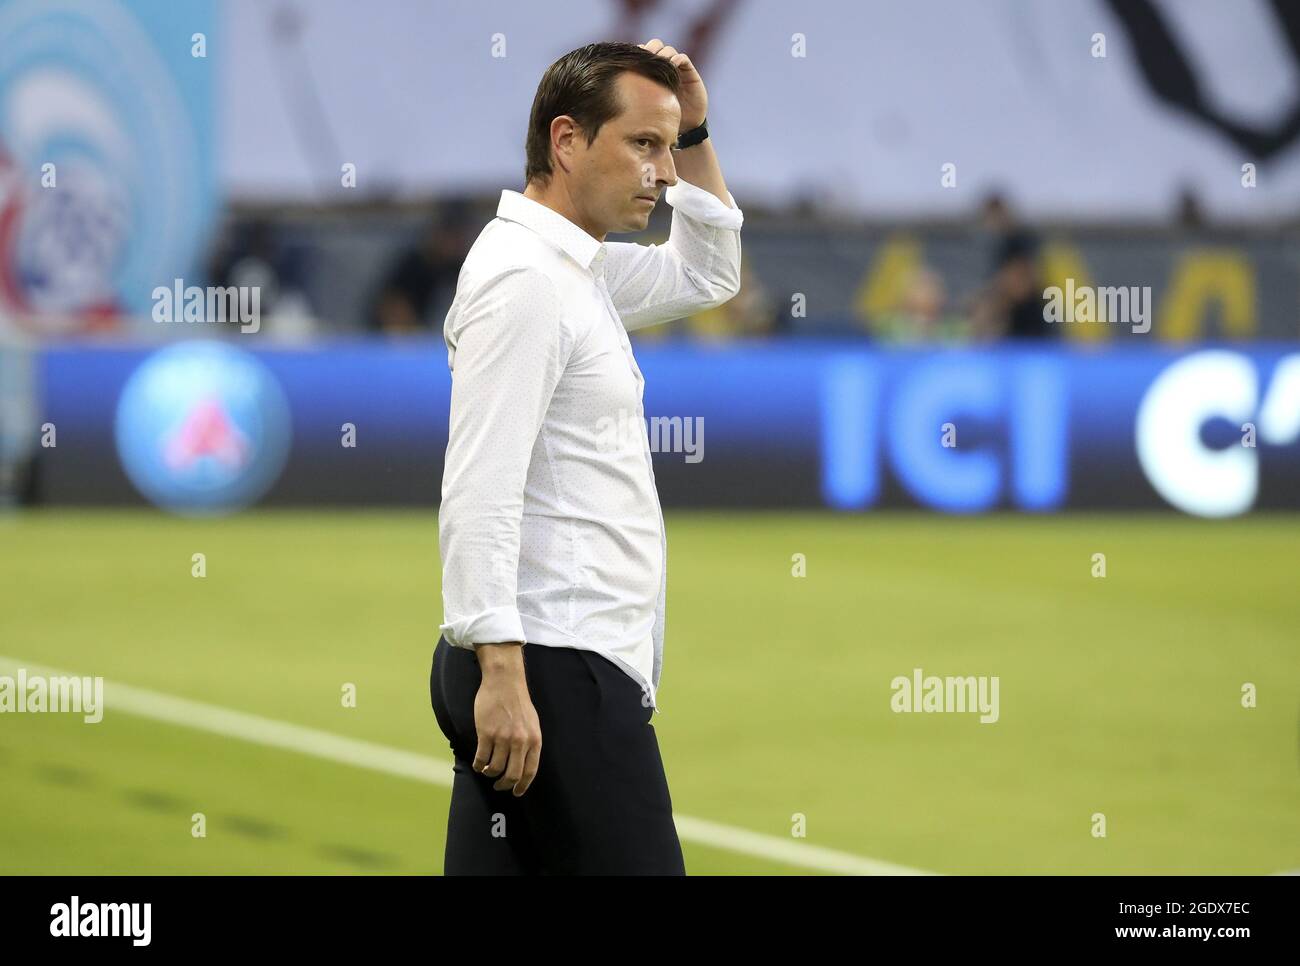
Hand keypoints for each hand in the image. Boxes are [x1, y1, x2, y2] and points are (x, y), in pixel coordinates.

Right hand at [472, 643, 541, 795]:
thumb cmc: (518, 702)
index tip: (516, 792)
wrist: (504, 682)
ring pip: (495, 768)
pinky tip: (478, 764)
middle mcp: (520, 741)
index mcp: (534, 739)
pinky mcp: (486, 733)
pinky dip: (478, 765)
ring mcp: (503, 738)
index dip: (522, 785)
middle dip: (504, 785)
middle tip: (499, 785)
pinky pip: (481, 758)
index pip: (530, 771)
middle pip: (512, 775)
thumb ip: (530, 742)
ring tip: (486, 770)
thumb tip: (525, 764)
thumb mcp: (532, 723)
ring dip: (489, 773)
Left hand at [639, 39, 707, 130]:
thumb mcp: (645, 104)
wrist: (685, 126)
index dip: (638, 52)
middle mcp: (664, 66)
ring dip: (663, 53)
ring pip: (669, 50)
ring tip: (659, 62)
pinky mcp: (690, 72)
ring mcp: (677, 68)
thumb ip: (634, 93)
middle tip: (645, 58)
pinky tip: (672, 64)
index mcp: (651, 71)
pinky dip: (677, 58)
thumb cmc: (662, 117)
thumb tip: (612, 86)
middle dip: (650, 49)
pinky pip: (683, 58)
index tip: (632, 59)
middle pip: (655, 46)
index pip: (643, 52)